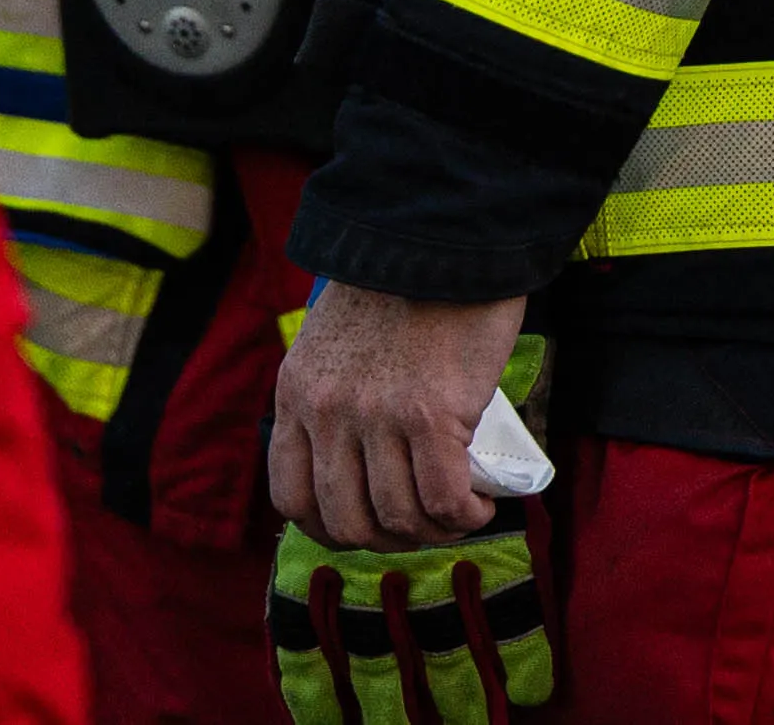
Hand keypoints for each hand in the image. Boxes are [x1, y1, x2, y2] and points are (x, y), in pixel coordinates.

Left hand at [268, 284, 528, 548]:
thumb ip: (335, 394)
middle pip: (344, 521)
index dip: (330, 528)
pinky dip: (464, 516)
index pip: (292, 497)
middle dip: (387, 539)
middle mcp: (327, 411)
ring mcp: (376, 416)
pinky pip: (443, 499)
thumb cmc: (404, 283)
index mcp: (297, 392)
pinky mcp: (431, 414)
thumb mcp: (336, 339)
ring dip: (434, 531)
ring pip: (397, 518)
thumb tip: (362, 459)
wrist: (445, 235)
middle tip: (421, 524)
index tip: (367, 525)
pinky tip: (481, 505)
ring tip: (460, 513)